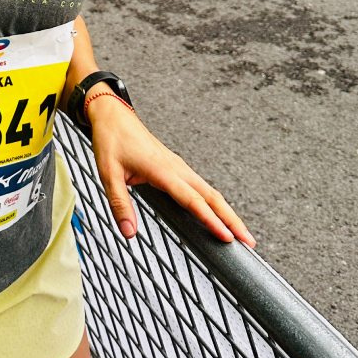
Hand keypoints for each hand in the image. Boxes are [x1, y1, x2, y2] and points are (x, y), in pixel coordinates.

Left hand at [87, 96, 254, 247]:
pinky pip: (200, 187)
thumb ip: (120, 204)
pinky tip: (218, 213)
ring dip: (227, 211)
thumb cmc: (111, 140)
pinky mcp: (176, 167)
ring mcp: (178, 167)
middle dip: (232, 219)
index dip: (211, 220)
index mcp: (163, 170)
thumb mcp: (108, 173)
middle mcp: (176, 168)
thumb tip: (129, 233)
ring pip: (209, 191)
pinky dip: (214, 202)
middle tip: (249, 242)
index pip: (193, 200)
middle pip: (211, 196)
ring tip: (241, 233)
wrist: (113, 115)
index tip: (228, 237)